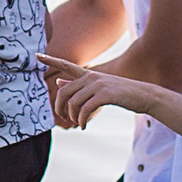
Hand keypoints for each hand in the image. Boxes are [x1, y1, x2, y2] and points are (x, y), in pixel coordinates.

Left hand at [37, 55, 172, 129]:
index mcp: (89, 74)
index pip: (66, 65)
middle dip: (60, 108)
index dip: (51, 60)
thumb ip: (77, 85)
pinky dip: (82, 120)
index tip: (36, 55)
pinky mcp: (105, 94)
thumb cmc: (121, 93)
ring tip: (78, 123)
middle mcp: (91, 77)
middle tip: (64, 118)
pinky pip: (85, 109)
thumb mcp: (99, 87)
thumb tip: (58, 82)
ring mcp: (98, 84)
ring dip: (73, 116)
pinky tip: (84, 126)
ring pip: (73, 102)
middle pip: (64, 91)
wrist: (144, 95)